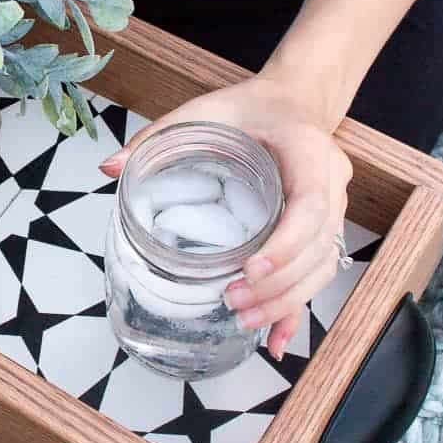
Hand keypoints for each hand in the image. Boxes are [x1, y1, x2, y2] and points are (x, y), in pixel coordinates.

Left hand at [99, 76, 352, 360]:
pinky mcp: (322, 227)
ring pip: (323, 266)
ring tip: (244, 319)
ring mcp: (333, 207)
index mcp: (308, 151)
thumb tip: (109, 168)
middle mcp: (331, 182)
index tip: (250, 269)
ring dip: (287, 301)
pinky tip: (275, 341)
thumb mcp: (203, 111)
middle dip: (279, 284)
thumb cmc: (249, 107)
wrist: (291, 101)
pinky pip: (318, 272)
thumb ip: (158, 137)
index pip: (311, 204)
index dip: (286, 243)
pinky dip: (296, 308)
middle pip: (319, 246)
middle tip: (233, 301)